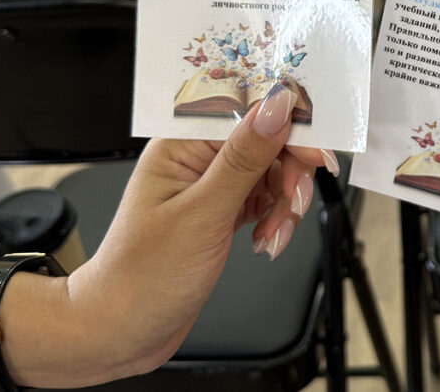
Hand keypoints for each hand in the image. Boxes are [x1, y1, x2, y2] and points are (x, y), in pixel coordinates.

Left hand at [64, 84, 339, 381]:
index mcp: (181, 143)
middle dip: (290, 175)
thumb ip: (244, 158)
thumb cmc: (141, 277)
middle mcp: (197, 158)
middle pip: (269, 143)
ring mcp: (211, 186)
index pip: (249, 114)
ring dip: (285, 204)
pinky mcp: (223, 211)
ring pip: (273, 173)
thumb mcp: (202, 214)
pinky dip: (276, 219)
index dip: (289, 129)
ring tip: (274, 234)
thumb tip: (276, 108)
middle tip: (293, 204)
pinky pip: (267, 199)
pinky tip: (266, 239)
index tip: (316, 155)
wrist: (123, 331)